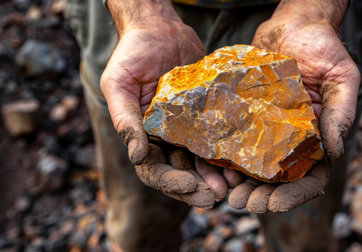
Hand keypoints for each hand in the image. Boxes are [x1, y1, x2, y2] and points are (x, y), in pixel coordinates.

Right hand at [100, 15, 242, 207]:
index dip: (170, 183)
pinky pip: (216, 139)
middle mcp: (165, 138)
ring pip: (200, 161)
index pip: (154, 170)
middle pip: (180, 172)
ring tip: (232, 187)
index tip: (191, 187)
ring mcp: (186, 129)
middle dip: (196, 187)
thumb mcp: (118, 85)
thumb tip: (137, 157)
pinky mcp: (206, 116)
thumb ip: (124, 119)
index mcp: (143, 136)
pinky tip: (239, 165)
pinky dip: (225, 156)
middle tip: (215, 197)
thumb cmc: (133, 54)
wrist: (159, 28)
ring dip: (214, 177)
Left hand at [228, 6, 359, 212]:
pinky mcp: (247, 115)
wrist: (293, 25)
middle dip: (261, 196)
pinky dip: (226, 159)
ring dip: (242, 184)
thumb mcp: (342, 78)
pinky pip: (236, 141)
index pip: (311, 176)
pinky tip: (215, 168)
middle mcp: (292, 138)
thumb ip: (341, 113)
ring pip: (255, 167)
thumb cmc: (323, 47)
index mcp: (318, 136)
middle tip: (243, 203)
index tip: (274, 204)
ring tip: (227, 193)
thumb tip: (334, 152)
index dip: (294, 195)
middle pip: (279, 179)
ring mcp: (268, 128)